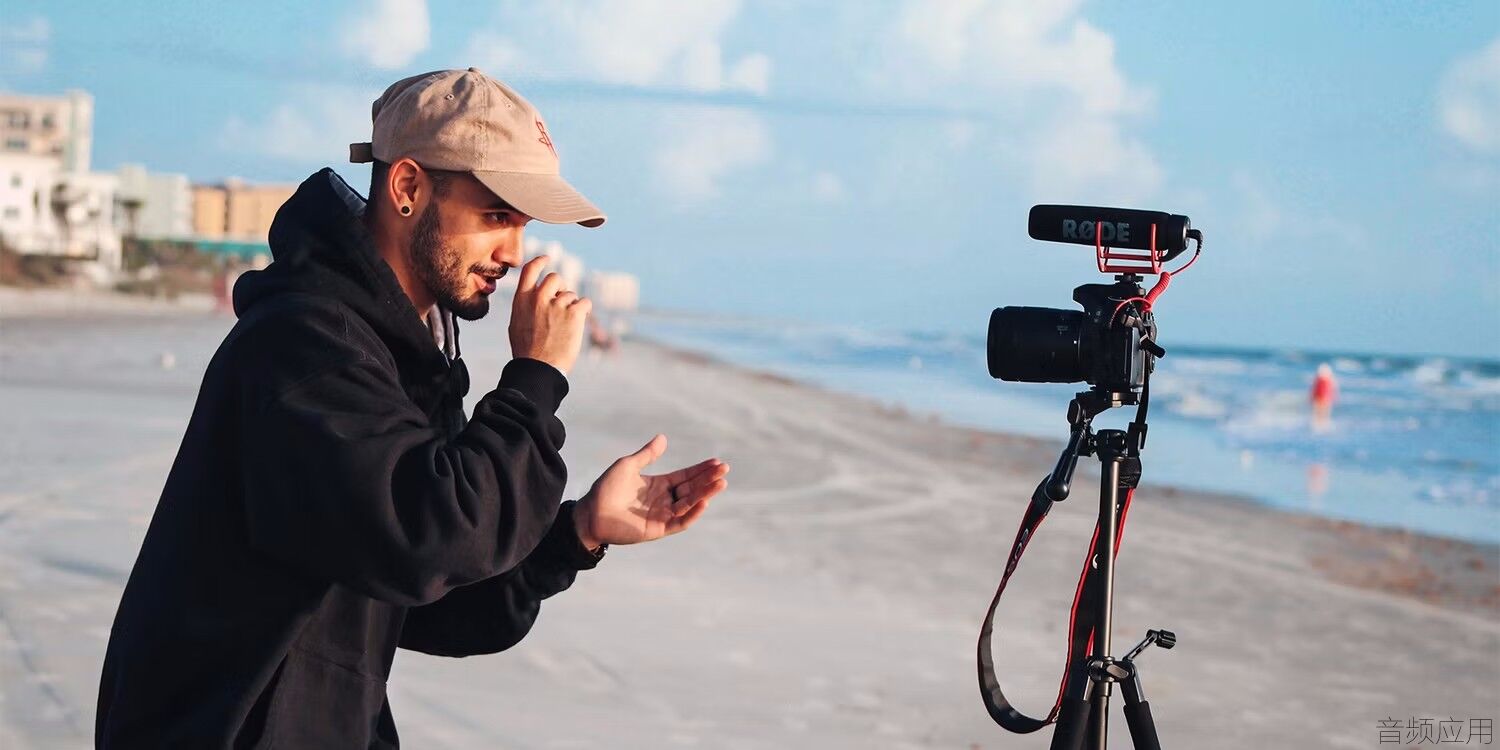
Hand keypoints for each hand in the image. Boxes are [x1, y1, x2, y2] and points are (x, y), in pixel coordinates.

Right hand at [509, 255, 590, 374]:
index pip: (530, 269)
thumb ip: (525, 306)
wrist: (539, 368)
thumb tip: (532, 296)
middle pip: (556, 278)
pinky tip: (579, 321)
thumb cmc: (527, 351)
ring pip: (571, 295)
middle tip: (562, 303)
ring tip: (565, 326)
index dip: (540, 261)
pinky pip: (585, 302)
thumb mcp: (516, 324)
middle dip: (561, 288)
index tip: (547, 258)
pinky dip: (585, 310)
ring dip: (571, 306)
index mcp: (522, 299)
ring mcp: (557, 304)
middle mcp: (539, 297)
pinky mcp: (574, 313)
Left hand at [574, 435, 728, 548]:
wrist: (591, 512)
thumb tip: (664, 437)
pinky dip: (692, 513)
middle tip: (724, 470)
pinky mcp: (658, 529)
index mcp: (659, 485)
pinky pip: (680, 522)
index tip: (716, 462)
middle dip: (708, 480)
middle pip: (691, 489)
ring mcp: (662, 515)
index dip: (700, 470)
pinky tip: (703, 502)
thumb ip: (647, 454)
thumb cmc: (606, 488)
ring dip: (705, 494)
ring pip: (689, 504)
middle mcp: (664, 500)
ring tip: (720, 483)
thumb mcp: (628, 465)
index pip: (686, 476)